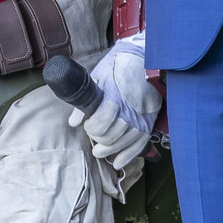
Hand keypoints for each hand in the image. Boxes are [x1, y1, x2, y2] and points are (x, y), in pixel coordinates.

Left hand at [68, 33, 161, 192]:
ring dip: (111, 150)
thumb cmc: (117, 67)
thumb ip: (84, 103)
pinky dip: (128, 155)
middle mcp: (130, 110)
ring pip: (125, 142)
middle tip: (92, 139)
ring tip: (99, 153)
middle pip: (112, 135)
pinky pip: (140, 144)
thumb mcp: (96, 78)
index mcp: (114, 98)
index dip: (91, 128)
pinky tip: (118, 162)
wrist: (142, 60)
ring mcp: (141, 117)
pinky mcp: (149, 122)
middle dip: (99, 140)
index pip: (100, 123)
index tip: (87, 126)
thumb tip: (73, 123)